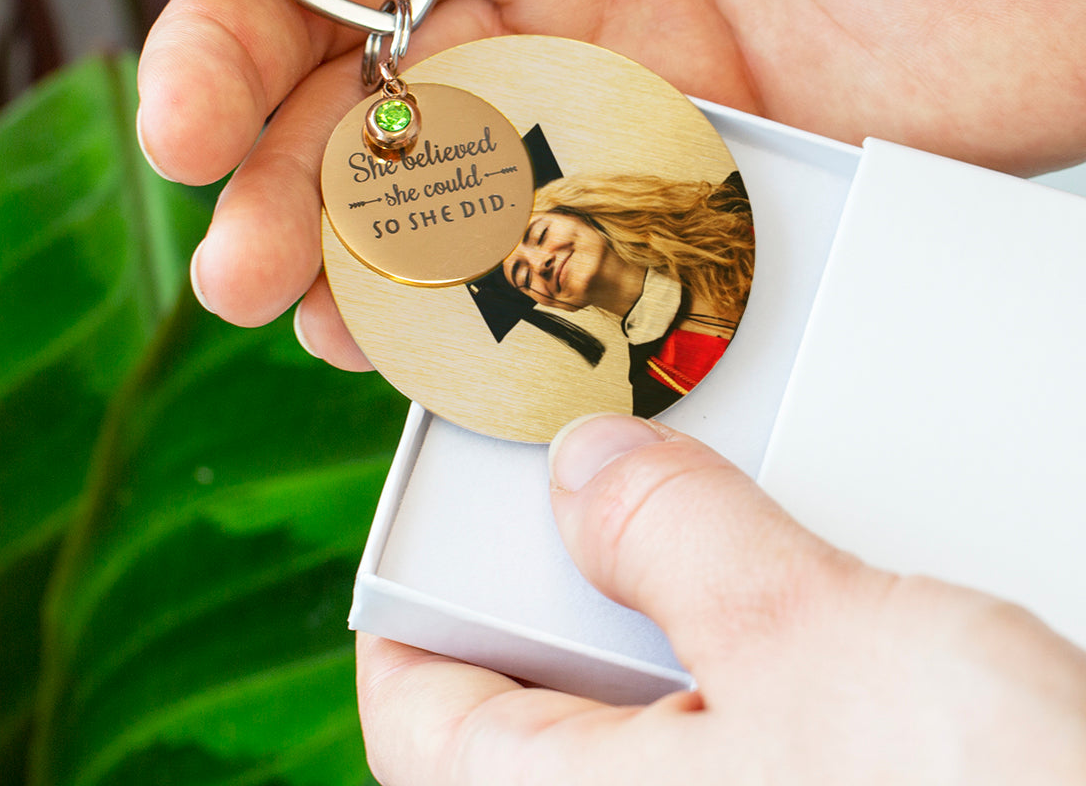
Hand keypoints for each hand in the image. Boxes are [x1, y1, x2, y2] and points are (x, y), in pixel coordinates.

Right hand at [99, 0, 1085, 340]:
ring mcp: (589, 53)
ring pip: (401, 140)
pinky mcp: (656, 155)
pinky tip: (368, 318)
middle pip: (326, 12)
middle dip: (235, 78)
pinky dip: (435, 274)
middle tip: (185, 150)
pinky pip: (513, 220)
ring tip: (251, 279)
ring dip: (313, 209)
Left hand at [358, 415, 1085, 784]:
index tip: (417, 536)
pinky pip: (729, 742)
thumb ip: (672, 534)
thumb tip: (587, 469)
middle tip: (591, 496)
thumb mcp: (804, 638)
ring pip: (640, 721)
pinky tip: (795, 614)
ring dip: (666, 620)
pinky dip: (735, 664)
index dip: (407, 618)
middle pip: (534, 709)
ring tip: (709, 537)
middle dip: (562, 593)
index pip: (421, 723)